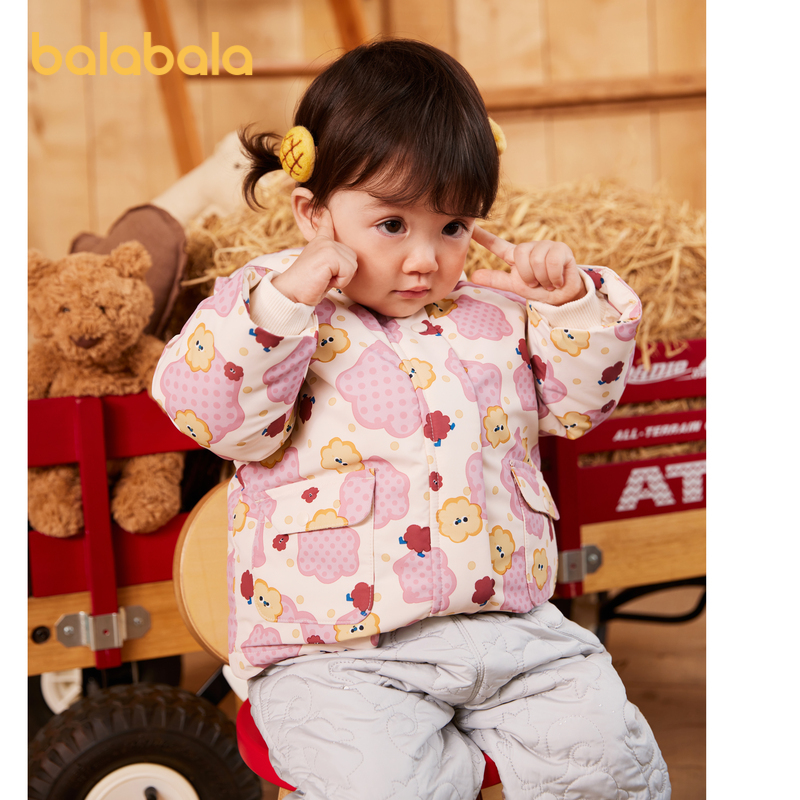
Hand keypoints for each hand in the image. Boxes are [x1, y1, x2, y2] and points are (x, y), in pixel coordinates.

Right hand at [271, 208, 357, 305]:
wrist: (290, 293)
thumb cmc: (306, 288)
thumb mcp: (321, 271)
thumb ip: (333, 263)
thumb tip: (349, 263)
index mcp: (319, 243)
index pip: (325, 226)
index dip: (326, 217)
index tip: (325, 208)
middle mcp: (323, 241)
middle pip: (353, 258)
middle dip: (344, 273)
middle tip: (324, 278)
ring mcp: (327, 246)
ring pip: (353, 266)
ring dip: (342, 279)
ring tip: (324, 279)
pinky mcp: (330, 254)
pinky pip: (348, 272)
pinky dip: (340, 282)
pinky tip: (324, 280)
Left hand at [470, 226, 586, 305]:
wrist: (563, 297)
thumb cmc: (539, 289)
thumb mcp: (515, 286)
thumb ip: (496, 280)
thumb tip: (473, 276)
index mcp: (516, 256)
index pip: (496, 244)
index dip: (483, 236)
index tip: (470, 227)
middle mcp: (530, 247)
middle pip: (520, 256)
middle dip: (528, 276)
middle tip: (536, 282)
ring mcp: (546, 246)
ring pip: (536, 261)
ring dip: (542, 279)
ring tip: (547, 281)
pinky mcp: (562, 249)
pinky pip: (551, 264)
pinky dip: (553, 278)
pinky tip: (557, 280)